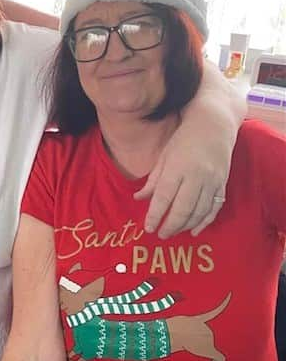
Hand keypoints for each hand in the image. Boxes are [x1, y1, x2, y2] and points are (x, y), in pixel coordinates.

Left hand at [134, 120, 229, 238]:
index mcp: (177, 168)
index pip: (164, 197)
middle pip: (183, 208)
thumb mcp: (164, 157)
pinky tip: (194, 231)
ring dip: (186, 225)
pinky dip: (205, 222)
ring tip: (173, 232)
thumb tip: (138, 198)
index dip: (155, 215)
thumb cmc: (183, 140)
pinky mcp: (223, 184)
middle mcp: (196, 176)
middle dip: (170, 225)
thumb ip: (152, 180)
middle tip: (160, 234)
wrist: (214, 126)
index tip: (148, 228)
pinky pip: (214, 208)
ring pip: (199, 211)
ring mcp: (212, 181)